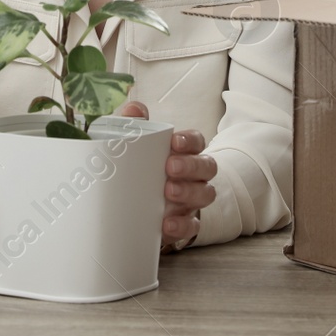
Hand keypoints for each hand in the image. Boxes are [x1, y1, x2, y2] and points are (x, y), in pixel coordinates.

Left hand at [116, 102, 216, 248]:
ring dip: (189, 192)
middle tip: (170, 167)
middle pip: (207, 166)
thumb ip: (134, 125)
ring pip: (206, 194)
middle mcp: (193, 175)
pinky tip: (166, 224)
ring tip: (168, 192)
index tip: (175, 142)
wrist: (128, 208)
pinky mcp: (184, 223)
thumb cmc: (137, 168)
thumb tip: (134, 110)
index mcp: (183, 152)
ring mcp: (191, 200)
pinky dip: (182, 225)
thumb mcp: (131, 146)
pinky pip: (192, 226)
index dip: (190, 141)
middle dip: (191, 166)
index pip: (197, 141)